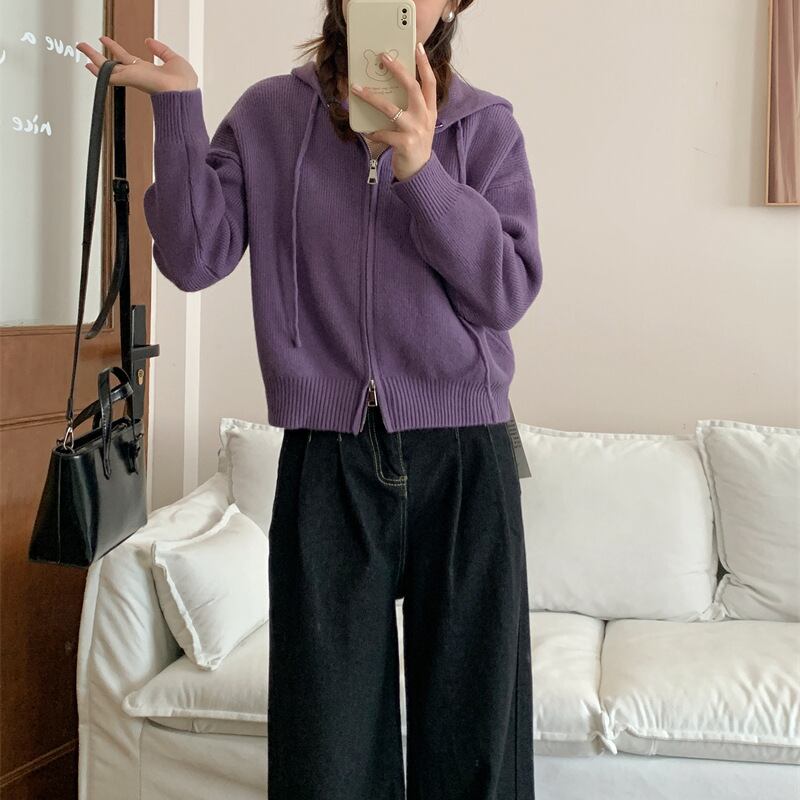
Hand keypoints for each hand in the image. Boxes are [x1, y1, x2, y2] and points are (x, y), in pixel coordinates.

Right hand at [76, 36, 198, 94]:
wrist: (184, 93)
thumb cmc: (184, 83)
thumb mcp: (173, 59)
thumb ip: (160, 49)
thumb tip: (148, 40)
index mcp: (146, 71)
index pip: (126, 58)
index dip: (115, 49)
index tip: (105, 40)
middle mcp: (137, 75)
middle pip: (112, 63)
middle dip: (98, 54)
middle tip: (83, 45)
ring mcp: (132, 78)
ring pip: (107, 67)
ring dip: (93, 56)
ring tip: (80, 47)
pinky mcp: (130, 80)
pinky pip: (110, 76)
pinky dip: (99, 71)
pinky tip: (88, 65)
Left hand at [351, 43, 435, 181]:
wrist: (420, 173)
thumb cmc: (415, 145)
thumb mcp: (420, 124)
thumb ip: (411, 108)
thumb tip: (390, 90)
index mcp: (430, 110)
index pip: (430, 82)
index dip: (424, 64)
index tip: (417, 47)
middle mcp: (425, 118)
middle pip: (412, 87)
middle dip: (397, 70)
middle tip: (383, 57)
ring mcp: (416, 131)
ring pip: (391, 109)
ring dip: (371, 98)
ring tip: (357, 89)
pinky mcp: (405, 144)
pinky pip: (383, 133)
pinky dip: (373, 131)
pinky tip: (367, 131)